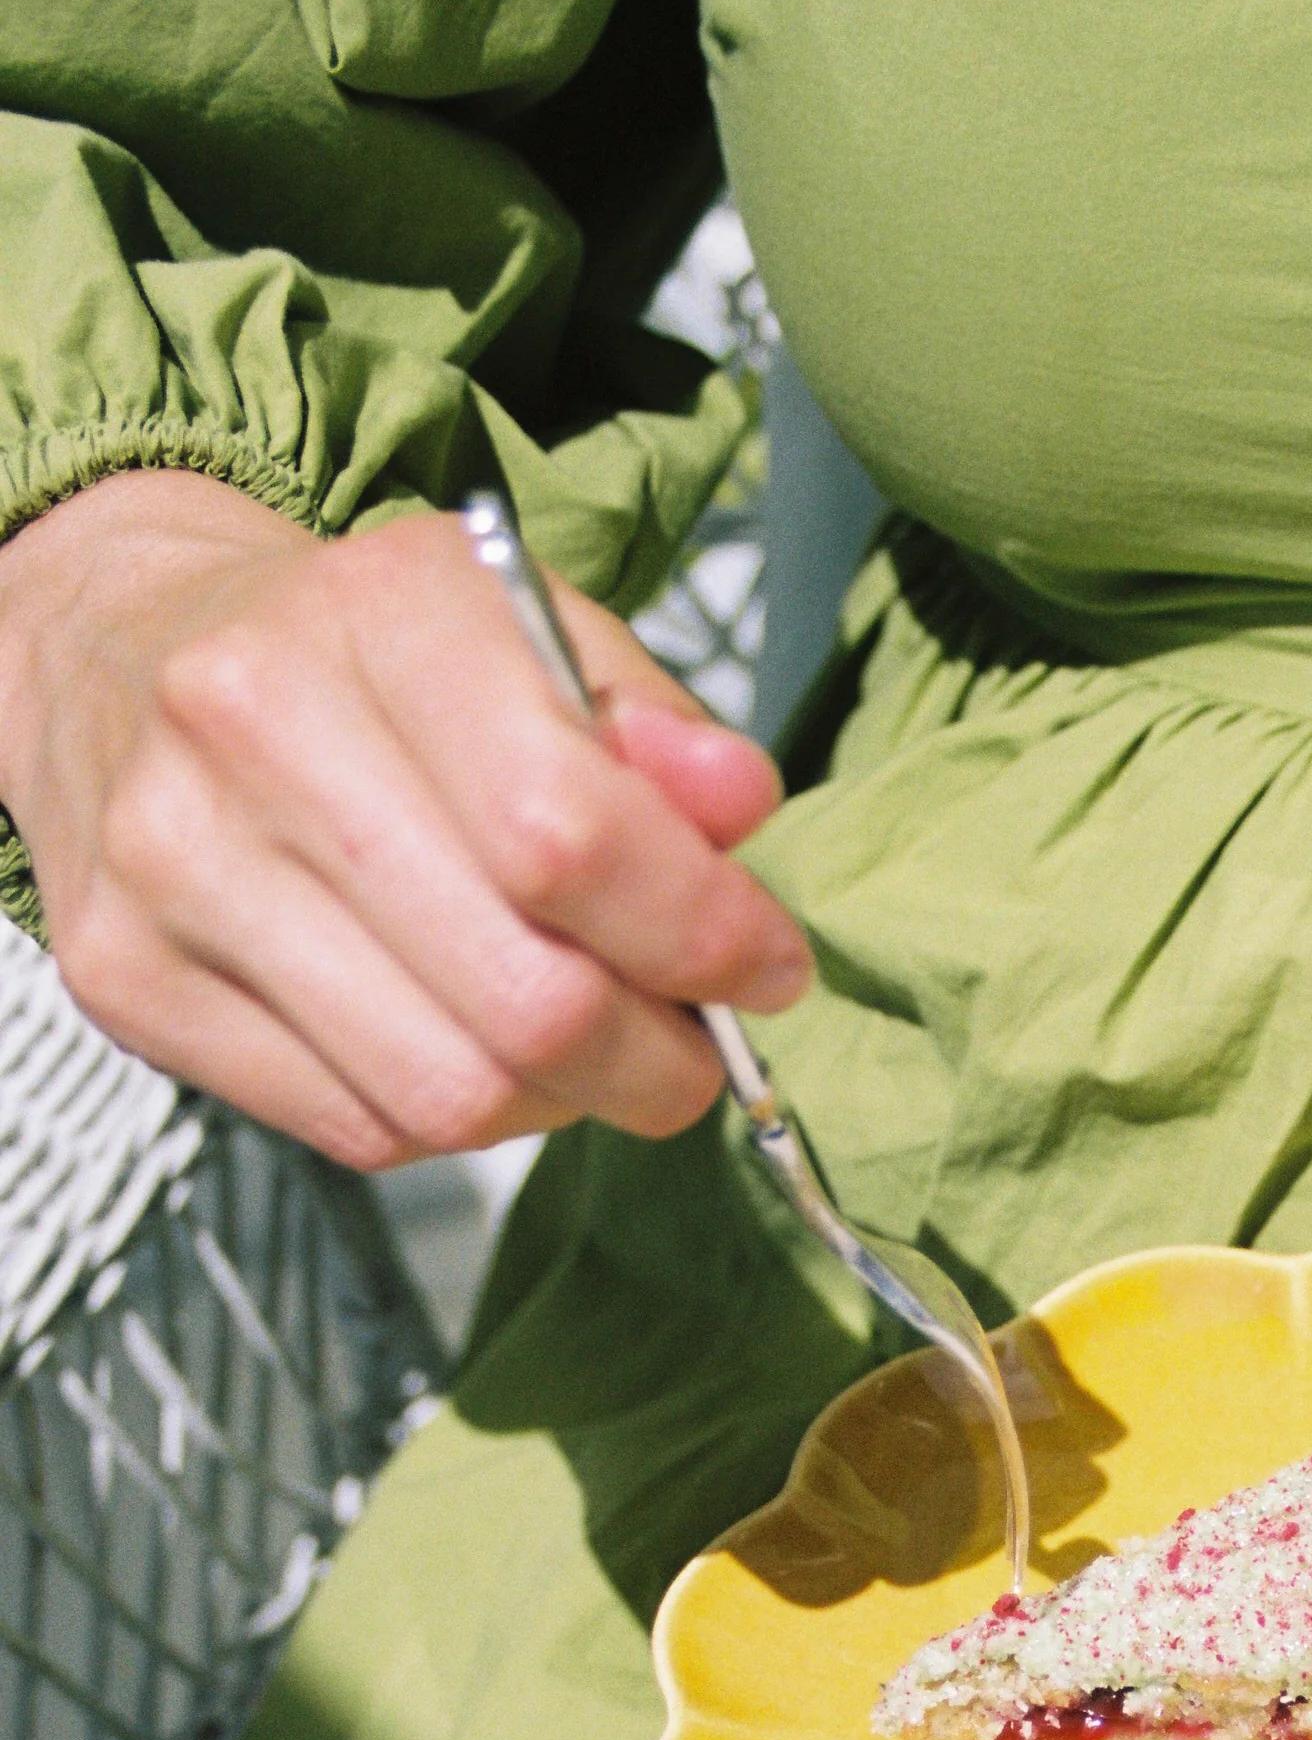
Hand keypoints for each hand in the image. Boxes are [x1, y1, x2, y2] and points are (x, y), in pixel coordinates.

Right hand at [0, 470, 810, 1168]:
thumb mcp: (529, 637)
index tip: (762, 967)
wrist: (122, 653)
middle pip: (528, 1000)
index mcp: (382, 612)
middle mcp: (253, 726)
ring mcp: (176, 865)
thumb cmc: (367, 661)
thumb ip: (652, 725)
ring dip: (562, 1104)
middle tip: (688, 1049)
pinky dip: (451, 1118)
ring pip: (450, 1094)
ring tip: (583, 1049)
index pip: (573, 837)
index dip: (703, 937)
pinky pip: (359, 1128)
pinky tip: (462, 1045)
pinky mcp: (129, 978)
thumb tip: (736, 809)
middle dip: (655, 1059)